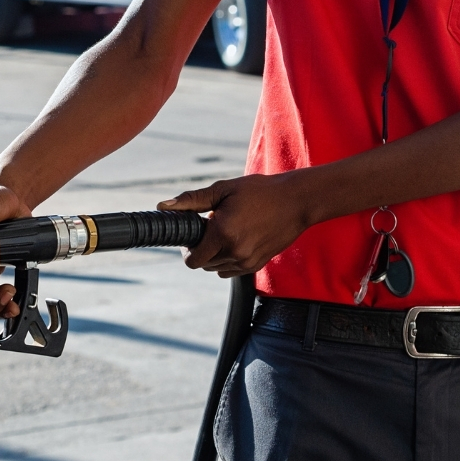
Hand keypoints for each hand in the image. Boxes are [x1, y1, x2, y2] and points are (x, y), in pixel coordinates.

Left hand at [159, 172, 313, 276]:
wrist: (296, 201)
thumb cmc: (260, 191)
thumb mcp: (223, 189)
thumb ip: (191, 200)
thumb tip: (163, 205)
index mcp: (222, 232)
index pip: (192, 259)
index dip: (187, 249)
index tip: (192, 234)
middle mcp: (234, 251)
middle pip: (203, 264)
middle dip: (201, 248)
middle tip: (210, 228)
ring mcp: (247, 261)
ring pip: (216, 268)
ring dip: (214, 254)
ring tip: (226, 231)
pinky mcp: (257, 265)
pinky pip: (231, 271)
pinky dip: (228, 259)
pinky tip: (237, 239)